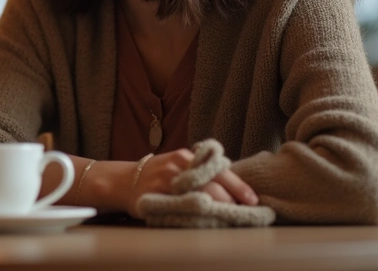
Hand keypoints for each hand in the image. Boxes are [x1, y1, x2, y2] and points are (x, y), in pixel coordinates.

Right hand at [126, 148, 256, 217]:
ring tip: (230, 218)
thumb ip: (202, 170)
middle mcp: (180, 164)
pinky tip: (208, 221)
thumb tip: (234, 187)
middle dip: (232, 201)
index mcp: (189, 155)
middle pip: (215, 184)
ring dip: (220, 210)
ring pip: (203, 197)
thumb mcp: (179, 164)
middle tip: (245, 213)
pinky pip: (186, 207)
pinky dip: (200, 215)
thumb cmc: (158, 175)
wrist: (123, 181)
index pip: (220, 169)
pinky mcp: (159, 195)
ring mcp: (169, 180)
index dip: (239, 186)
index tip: (253, 200)